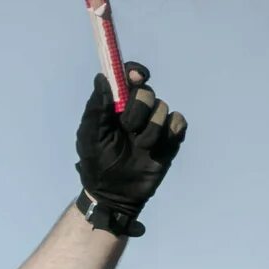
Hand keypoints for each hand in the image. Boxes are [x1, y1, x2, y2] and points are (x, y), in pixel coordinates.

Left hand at [75, 64, 186, 234]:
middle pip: (147, 91)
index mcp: (116, 106)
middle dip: (139, 108)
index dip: (133, 72)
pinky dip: (171, 131)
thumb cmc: (97, 165)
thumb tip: (102, 78)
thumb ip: (96, 107)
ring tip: (141, 146)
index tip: (135, 78)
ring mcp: (154, 125)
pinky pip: (178, 123)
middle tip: (128, 128)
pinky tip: (158, 146)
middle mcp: (137, 111)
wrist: (115, 195)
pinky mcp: (170, 139)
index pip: (128, 78)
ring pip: (163, 108)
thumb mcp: (89, 136)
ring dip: (151, 128)